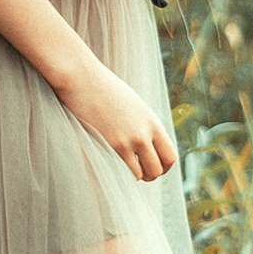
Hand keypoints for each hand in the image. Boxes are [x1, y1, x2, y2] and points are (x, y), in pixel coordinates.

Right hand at [61, 58, 178, 181]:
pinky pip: (124, 172)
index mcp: (152, 121)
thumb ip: (142, 124)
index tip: (152, 167)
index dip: (163, 167)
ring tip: (123, 168)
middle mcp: (145, 133)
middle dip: (149, 175)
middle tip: (138, 171)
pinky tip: (112, 163)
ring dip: (133, 175)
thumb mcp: (132, 105)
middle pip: (158, 169)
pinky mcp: (111, 145)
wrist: (82, 78)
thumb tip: (144, 144)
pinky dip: (120, 174)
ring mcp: (129, 140)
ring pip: (141, 175)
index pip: (170, 156)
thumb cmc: (102, 89)